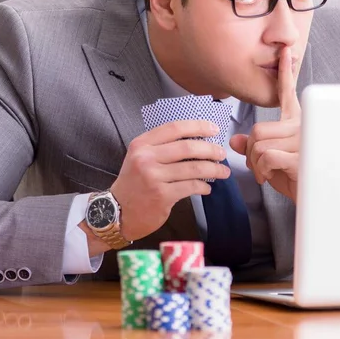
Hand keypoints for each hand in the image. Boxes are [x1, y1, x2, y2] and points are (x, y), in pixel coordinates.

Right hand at [110, 120, 229, 241]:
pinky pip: (190, 187)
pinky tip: (206, 188)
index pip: (174, 128)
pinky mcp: (162, 195)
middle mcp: (146, 158)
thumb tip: (197, 141)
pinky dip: (203, 187)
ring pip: (193, 168)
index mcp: (141, 144)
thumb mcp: (140, 157)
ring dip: (213, 169)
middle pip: (187, 147)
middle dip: (210, 149)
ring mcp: (153, 177)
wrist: (116, 212)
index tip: (214, 129)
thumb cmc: (133, 183)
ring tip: (223, 171)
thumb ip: (161, 147)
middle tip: (221, 153)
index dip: (198, 126)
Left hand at [230, 46, 300, 202]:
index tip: (286, 50)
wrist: (316, 203)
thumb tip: (234, 141)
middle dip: (251, 154)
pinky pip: (266, 157)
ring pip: (259, 144)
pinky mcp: (302, 157)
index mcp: (297, 123)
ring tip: (269, 174)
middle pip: (258, 131)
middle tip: (260, 169)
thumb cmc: (294, 181)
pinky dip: (262, 171)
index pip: (287, 93)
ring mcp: (305, 141)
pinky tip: (272, 178)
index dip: (285, 72)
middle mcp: (303, 127)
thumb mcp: (269, 162)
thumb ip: (253, 148)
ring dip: (256, 165)